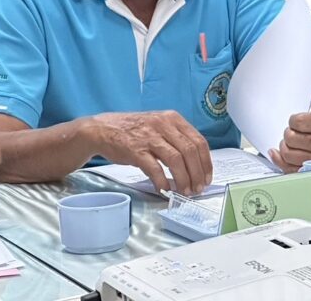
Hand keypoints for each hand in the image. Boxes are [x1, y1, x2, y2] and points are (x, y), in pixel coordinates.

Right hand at [87, 111, 212, 195]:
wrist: (103, 129)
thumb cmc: (134, 130)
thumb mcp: (159, 125)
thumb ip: (176, 138)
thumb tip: (195, 163)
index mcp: (173, 119)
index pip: (198, 141)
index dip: (206, 162)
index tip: (207, 177)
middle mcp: (164, 125)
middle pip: (189, 151)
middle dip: (197, 173)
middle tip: (198, 188)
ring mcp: (149, 137)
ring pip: (176, 160)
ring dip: (183, 179)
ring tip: (185, 191)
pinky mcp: (135, 151)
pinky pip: (154, 168)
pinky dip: (162, 181)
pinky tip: (165, 189)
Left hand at [270, 87, 310, 172]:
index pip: (299, 122)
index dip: (293, 119)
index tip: (297, 118)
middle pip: (293, 139)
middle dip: (288, 132)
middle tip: (293, 129)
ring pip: (290, 156)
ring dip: (285, 146)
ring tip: (291, 139)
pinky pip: (292, 169)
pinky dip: (281, 161)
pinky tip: (277, 153)